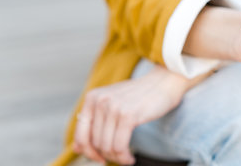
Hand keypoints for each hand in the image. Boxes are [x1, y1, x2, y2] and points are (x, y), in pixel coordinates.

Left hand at [72, 65, 195, 164]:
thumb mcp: (112, 103)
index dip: (88, 152)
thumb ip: (95, 122)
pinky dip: (124, 157)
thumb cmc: (140, 96)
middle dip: (105, 156)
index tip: (99, 158)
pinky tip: (130, 158)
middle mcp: (100, 101)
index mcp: (92, 98)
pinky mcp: (128, 115)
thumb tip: (76, 148)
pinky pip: (119, 146)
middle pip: (94, 143)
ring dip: (116, 158)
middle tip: (117, 158)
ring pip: (107, 146)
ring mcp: (113, 107)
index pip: (80, 134)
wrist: (164, 82)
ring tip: (126, 158)